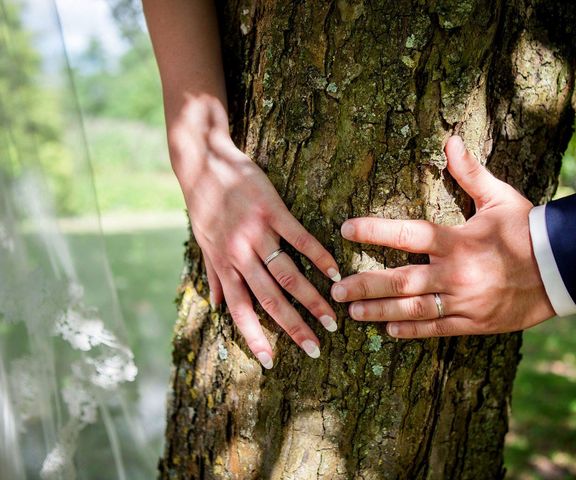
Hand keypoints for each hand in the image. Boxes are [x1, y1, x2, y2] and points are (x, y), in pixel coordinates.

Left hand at [169, 95, 339, 366]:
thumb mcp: (202, 243)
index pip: (240, 311)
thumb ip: (213, 276)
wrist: (203, 163)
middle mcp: (239, 256)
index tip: (272, 363)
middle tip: (316, 348)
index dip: (255, 338)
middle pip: (269, 299)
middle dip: (294, 327)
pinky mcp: (272, 210)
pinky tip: (335, 272)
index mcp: (223, 266)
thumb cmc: (204, 205)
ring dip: (311, 299)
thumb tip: (215, 307)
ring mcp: (257, 233)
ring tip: (332, 316)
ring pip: (287, 274)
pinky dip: (319, 256)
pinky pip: (299, 238)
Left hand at [331, 135, 554, 337]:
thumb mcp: (500, 198)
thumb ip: (471, 173)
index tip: (345, 228)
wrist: (563, 270)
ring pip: (413, 309)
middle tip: (336, 288)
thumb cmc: (526, 230)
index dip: (375, 230)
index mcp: (459, 241)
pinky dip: (411, 330)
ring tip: (351, 312)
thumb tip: (450, 140)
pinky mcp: (473, 323)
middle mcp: (457, 274)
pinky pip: (437, 329)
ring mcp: (464, 302)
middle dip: (365, 284)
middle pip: (401, 281)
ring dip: (379, 311)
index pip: (409, 234)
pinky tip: (389, 330)